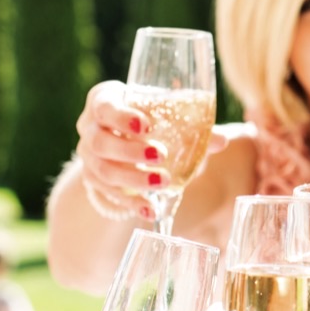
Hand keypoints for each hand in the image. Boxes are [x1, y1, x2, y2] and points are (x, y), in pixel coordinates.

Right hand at [73, 80, 227, 221]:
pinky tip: (151, 210)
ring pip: (103, 171)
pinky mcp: (93, 179)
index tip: (147, 126)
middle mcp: (89, 127)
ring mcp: (88, 155)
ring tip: (163, 183)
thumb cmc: (148, 115)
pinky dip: (131, 203)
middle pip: (101, 142)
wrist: (123, 134)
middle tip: (161, 155)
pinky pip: (109, 194)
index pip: (105, 107)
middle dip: (130, 151)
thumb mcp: (164, 112)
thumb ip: (192, 124)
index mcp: (104, 100)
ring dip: (133, 179)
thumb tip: (221, 141)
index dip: (122, 117)